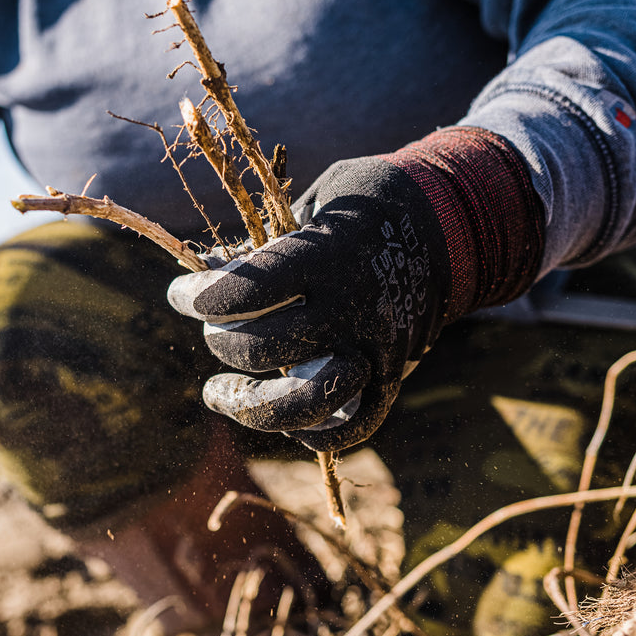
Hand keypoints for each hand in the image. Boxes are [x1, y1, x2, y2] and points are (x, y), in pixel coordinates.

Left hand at [168, 127, 546, 451]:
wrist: (454, 225)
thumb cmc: (368, 203)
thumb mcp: (317, 201)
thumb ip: (267, 244)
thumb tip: (206, 271)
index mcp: (329, 255)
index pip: (248, 290)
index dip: (201, 297)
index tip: (180, 294)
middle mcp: (352, 309)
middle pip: (264, 349)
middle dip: (220, 342)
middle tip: (212, 328)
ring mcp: (375, 350)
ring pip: (303, 403)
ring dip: (248, 405)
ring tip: (216, 392)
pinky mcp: (392, 376)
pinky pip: (354, 426)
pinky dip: (311, 434)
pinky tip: (277, 421)